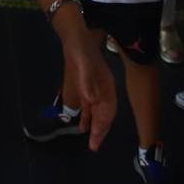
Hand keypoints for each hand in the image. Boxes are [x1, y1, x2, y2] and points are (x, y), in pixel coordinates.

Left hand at [60, 27, 116, 150]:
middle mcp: (103, 90)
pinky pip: (89, 107)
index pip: (108, 109)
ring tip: (92, 141)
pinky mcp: (86, 88)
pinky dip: (87, 117)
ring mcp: (95, 90)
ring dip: (95, 126)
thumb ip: (86, 81)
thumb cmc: (81, 50)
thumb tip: (90, 100)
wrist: (75, 38)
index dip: (104, 124)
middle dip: (101, 130)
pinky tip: (83, 126)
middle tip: (94, 146)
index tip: (97, 136)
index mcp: (106, 85)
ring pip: (98, 112)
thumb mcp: (82, 63)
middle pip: (104, 114)